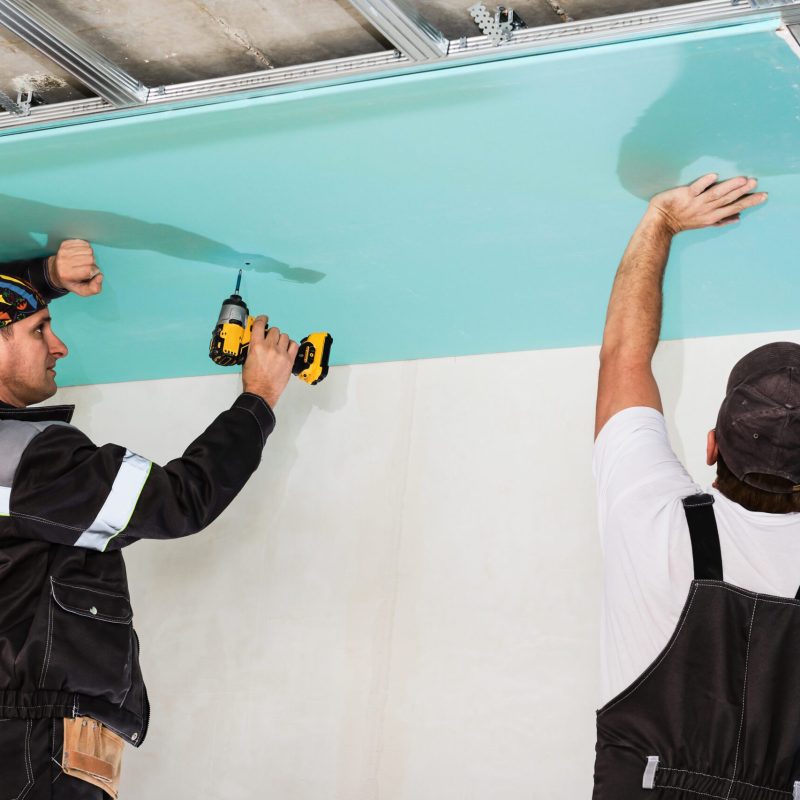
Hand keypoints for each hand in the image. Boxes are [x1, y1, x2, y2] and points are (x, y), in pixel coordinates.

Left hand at [47, 239, 102, 295]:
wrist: (55, 271)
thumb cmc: (71, 281)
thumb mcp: (82, 291)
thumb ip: (94, 288)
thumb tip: (100, 276)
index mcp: (67, 274)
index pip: (89, 269)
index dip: (93, 272)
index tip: (89, 274)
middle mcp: (63, 262)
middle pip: (91, 258)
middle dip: (92, 263)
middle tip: (86, 267)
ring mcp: (63, 251)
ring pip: (89, 250)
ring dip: (89, 256)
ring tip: (83, 261)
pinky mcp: (65, 244)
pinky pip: (84, 243)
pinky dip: (85, 248)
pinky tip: (81, 254)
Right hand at [242, 316, 298, 407]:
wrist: (261, 392)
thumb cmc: (253, 380)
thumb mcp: (247, 360)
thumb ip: (253, 347)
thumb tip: (257, 340)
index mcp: (256, 346)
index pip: (260, 325)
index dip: (262, 319)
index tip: (264, 319)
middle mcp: (269, 348)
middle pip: (274, 330)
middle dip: (272, 333)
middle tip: (270, 339)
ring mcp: (281, 354)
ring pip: (284, 336)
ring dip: (281, 339)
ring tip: (278, 346)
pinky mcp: (289, 360)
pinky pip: (294, 345)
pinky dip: (290, 345)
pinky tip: (287, 349)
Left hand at [649, 174, 767, 233]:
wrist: (660, 223)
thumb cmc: (682, 221)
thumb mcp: (703, 223)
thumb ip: (720, 221)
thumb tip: (738, 218)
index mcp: (712, 216)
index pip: (734, 208)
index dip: (748, 202)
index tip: (763, 196)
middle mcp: (706, 209)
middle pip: (727, 200)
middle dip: (742, 192)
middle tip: (755, 182)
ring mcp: (696, 202)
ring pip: (716, 194)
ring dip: (729, 187)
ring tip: (742, 180)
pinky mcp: (684, 195)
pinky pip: (696, 188)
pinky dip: (704, 182)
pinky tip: (714, 176)